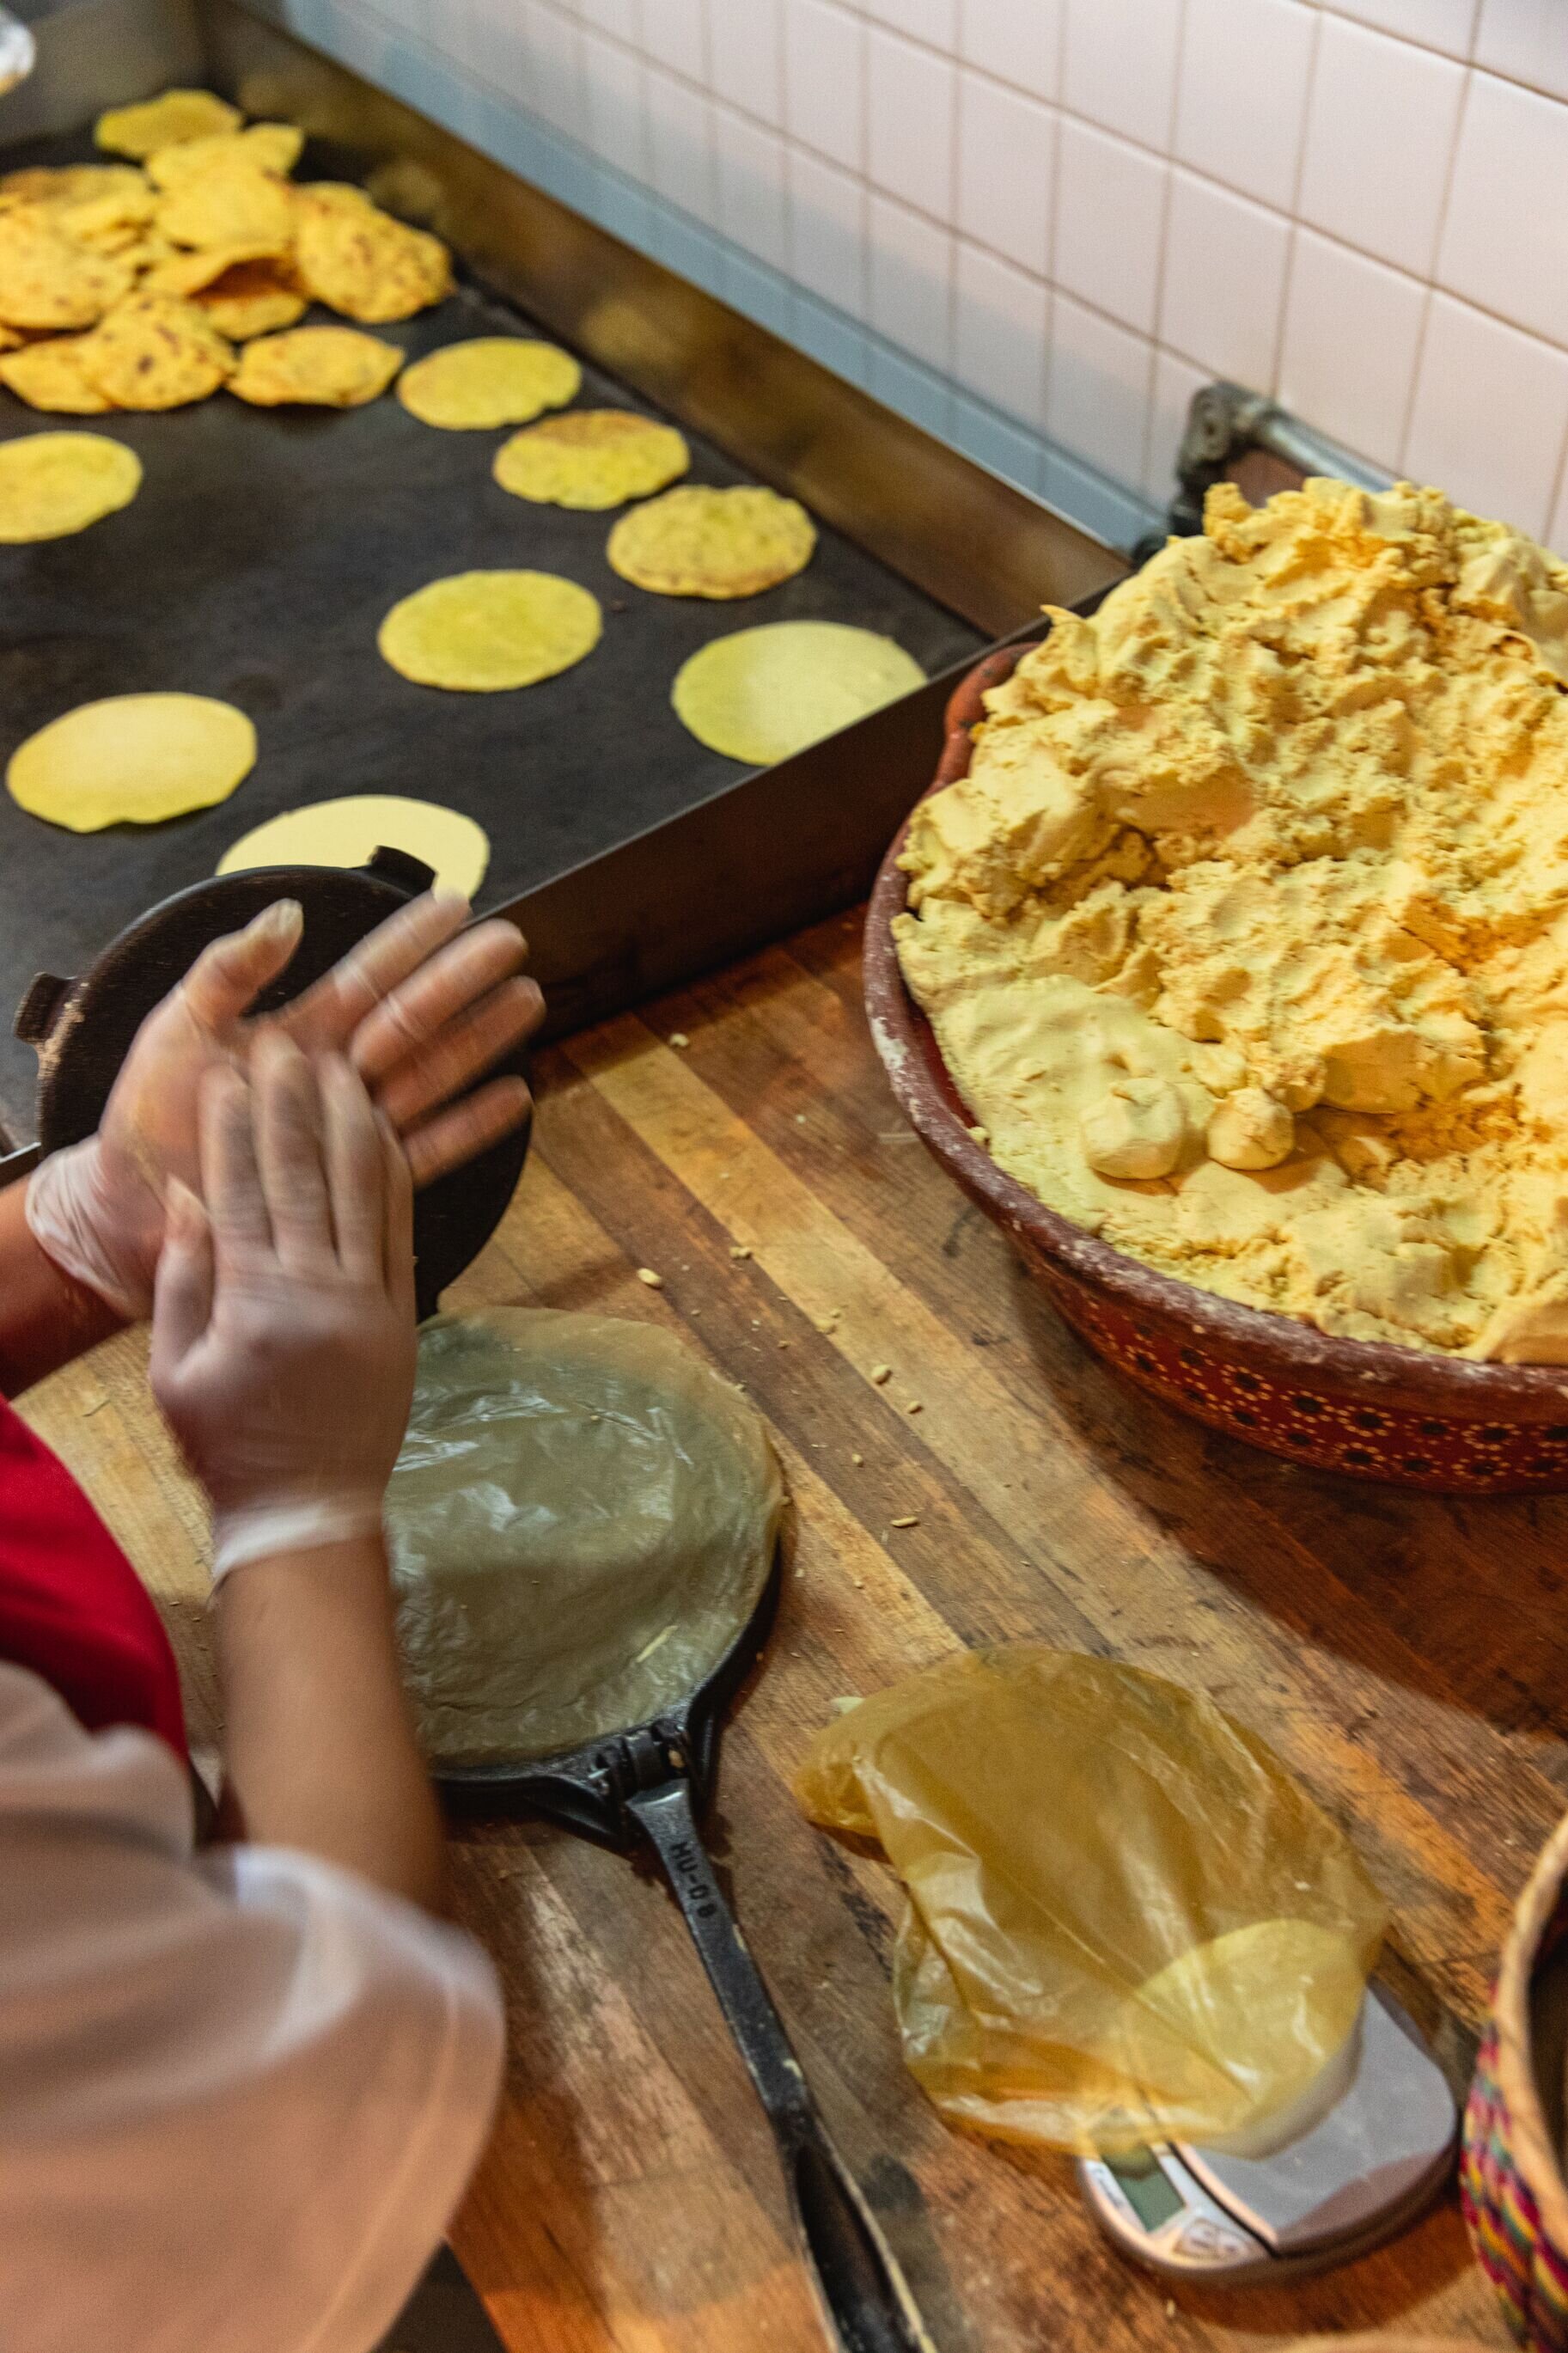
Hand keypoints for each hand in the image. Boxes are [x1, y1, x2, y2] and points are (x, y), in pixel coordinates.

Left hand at [26, 888, 541, 1317]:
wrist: (132, 1210)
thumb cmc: (145, 1119)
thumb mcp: (177, 1030)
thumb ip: (229, 972)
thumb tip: (289, 914)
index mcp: (294, 1033)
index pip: (366, 976)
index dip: (409, 940)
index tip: (455, 901)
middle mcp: (331, 1077)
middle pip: (411, 1020)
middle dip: (463, 981)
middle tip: (513, 941)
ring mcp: (347, 1129)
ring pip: (430, 1076)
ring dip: (480, 1040)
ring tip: (529, 1003)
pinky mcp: (354, 1184)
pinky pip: (422, 1153)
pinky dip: (469, 1127)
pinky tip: (513, 1098)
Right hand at [150, 1033, 417, 1582]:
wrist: (307, 1507)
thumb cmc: (227, 1443)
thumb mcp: (175, 1369)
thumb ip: (184, 1280)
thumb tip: (188, 1197)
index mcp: (254, 1305)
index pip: (241, 1193)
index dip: (235, 1128)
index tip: (230, 1074)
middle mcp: (318, 1293)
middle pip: (306, 1177)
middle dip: (294, 1104)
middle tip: (287, 1045)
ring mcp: (369, 1303)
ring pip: (364, 1193)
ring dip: (352, 1122)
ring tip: (342, 1065)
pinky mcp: (406, 1316)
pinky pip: (403, 1231)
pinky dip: (396, 1177)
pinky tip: (387, 1131)